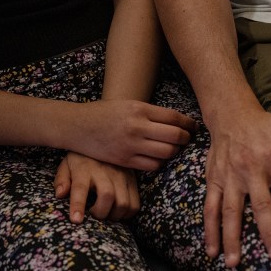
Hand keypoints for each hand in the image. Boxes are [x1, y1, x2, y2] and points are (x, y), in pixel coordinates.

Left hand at [54, 152, 140, 222]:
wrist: (105, 139)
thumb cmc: (82, 158)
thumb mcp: (66, 164)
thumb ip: (61, 180)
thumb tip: (60, 195)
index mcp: (84, 169)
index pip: (80, 188)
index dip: (78, 205)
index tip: (76, 220)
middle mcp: (104, 172)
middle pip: (108, 196)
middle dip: (100, 213)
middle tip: (94, 214)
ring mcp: (121, 176)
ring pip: (124, 203)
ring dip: (114, 215)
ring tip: (106, 213)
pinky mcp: (132, 180)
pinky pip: (135, 204)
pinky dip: (127, 213)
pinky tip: (118, 211)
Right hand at [70, 99, 196, 170]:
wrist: (77, 125)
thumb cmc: (105, 113)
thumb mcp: (128, 105)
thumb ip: (151, 113)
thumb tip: (178, 122)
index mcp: (139, 109)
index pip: (174, 118)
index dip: (189, 124)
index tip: (193, 127)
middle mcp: (137, 126)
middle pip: (175, 136)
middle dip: (186, 139)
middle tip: (188, 139)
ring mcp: (131, 145)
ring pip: (167, 152)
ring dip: (174, 152)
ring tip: (173, 148)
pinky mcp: (124, 160)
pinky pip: (152, 166)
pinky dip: (160, 163)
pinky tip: (157, 158)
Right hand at [204, 109, 270, 266]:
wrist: (230, 114)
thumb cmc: (267, 126)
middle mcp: (251, 171)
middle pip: (262, 206)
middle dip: (269, 233)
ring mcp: (230, 177)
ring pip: (230, 212)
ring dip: (232, 238)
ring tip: (234, 264)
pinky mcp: (214, 181)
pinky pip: (210, 208)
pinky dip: (209, 230)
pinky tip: (212, 252)